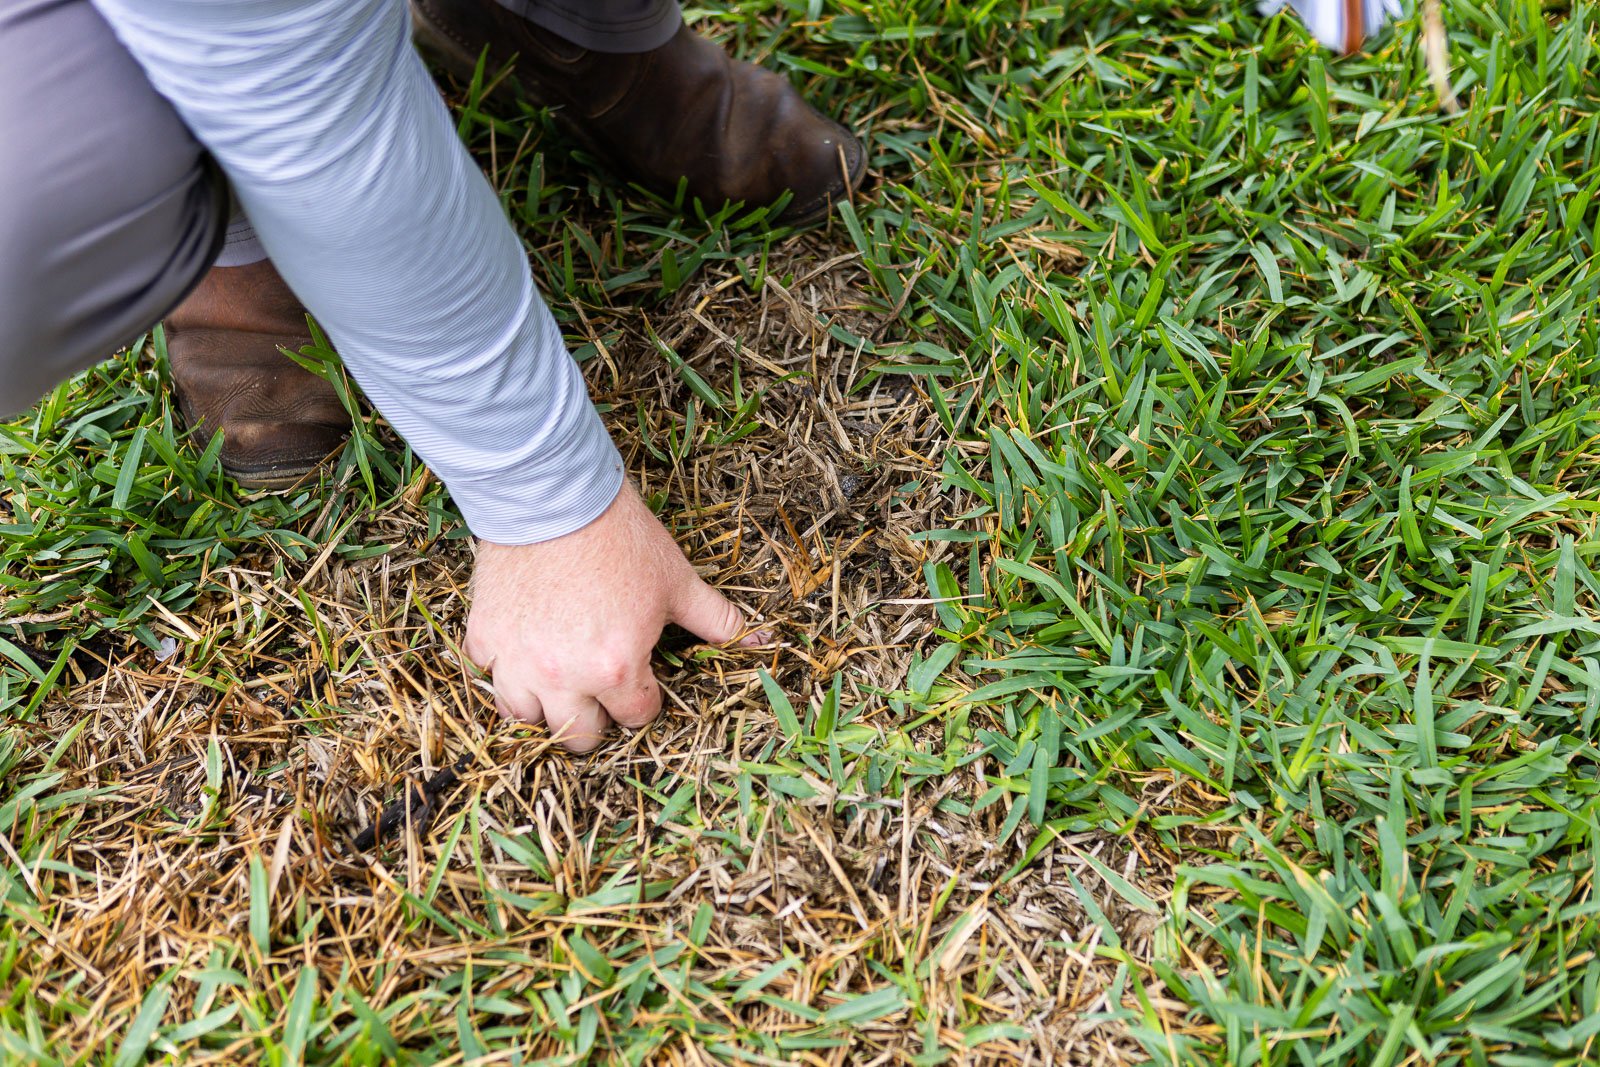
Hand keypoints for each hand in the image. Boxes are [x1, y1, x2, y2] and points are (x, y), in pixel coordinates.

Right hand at [463, 480, 755, 750]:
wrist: (555, 493)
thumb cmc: (621, 538)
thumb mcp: (677, 581)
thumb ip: (718, 621)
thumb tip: (763, 641)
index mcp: (616, 669)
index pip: (636, 717)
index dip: (645, 698)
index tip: (642, 676)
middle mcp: (564, 677)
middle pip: (579, 736)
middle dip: (597, 717)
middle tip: (602, 687)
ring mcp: (517, 660)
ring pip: (525, 719)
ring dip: (544, 706)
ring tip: (560, 681)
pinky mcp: (485, 636)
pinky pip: (486, 677)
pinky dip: (502, 671)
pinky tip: (523, 652)